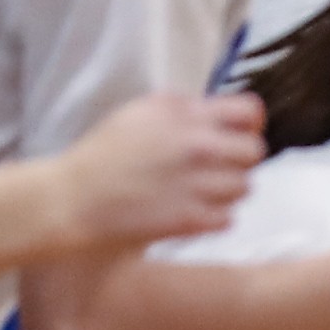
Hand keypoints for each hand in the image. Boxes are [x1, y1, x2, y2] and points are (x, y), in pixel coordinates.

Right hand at [49, 90, 263, 252]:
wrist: (74, 199)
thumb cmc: (104, 154)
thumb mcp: (142, 112)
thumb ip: (186, 110)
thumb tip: (222, 116)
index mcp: (185, 114)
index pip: (251, 112)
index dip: (247, 124)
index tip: (236, 134)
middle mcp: (197, 146)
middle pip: (255, 152)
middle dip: (239, 160)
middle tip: (216, 167)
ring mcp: (197, 184)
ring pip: (245, 187)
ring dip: (227, 190)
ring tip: (199, 191)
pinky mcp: (191, 219)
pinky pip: (228, 218)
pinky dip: (214, 218)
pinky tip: (191, 211)